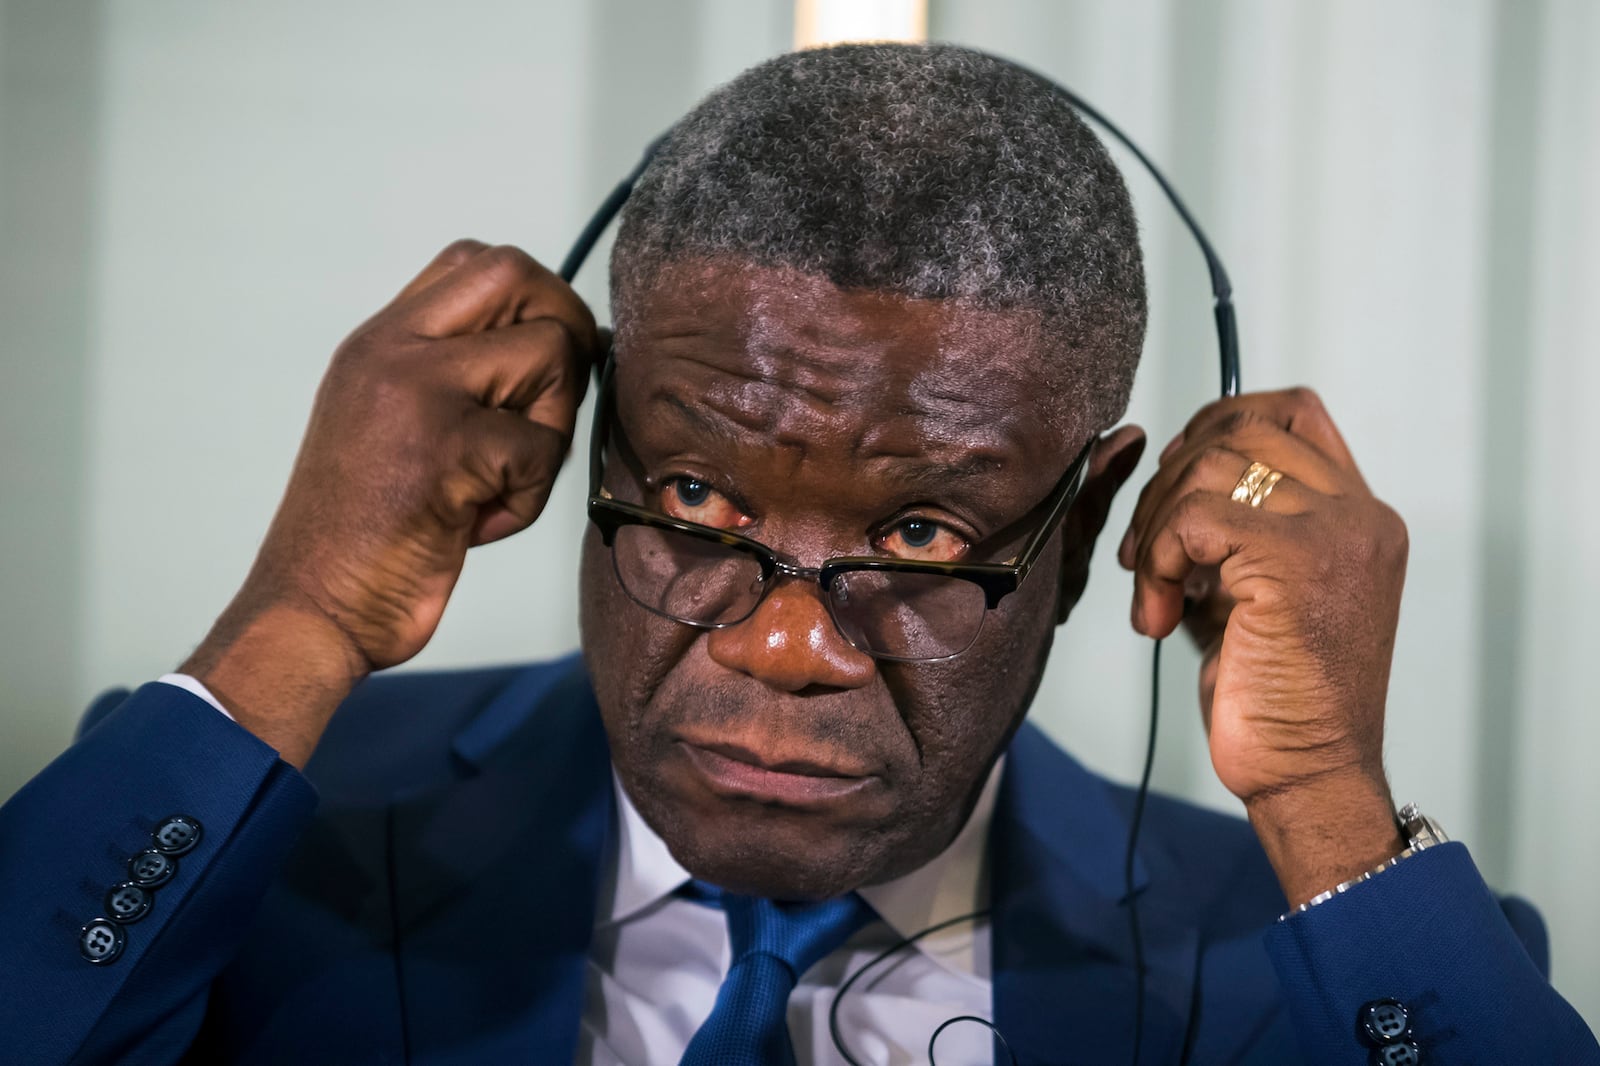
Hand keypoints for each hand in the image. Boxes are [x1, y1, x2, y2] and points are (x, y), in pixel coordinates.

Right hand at [183, 241, 598, 765]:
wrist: (314, 606)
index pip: (475, 260)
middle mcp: (393, 350)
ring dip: (550, 430)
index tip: (546, 358)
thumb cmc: (365, 534)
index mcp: (380, 341)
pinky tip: (477, 523)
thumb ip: (454, 374)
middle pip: (519, 275)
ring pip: (550, 357)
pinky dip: (527, 498)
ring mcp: (417, 392)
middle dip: (566, 332)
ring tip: (500, 483)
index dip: (534, 298)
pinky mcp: (446, 448)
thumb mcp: (395, 425)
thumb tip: (564, 341)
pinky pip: (541, 448)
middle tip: (553, 405)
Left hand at [1118, 388, 1409, 904]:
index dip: (1218, 425)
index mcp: (1358, 515)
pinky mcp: (1294, 564)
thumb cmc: (1272, 696)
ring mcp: (1334, 534)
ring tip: (1154, 596)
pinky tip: (1160, 618)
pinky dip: (1157, 561)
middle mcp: (1358, 515)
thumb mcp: (1248, 590)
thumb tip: (1167, 473)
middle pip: (1239, 428)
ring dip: (1154, 528)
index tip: (1174, 483)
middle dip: (1168, 481)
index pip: (1291, 411)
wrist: (1306, 774)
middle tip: (1144, 552)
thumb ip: (1228, 528)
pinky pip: (1193, 518)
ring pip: (1208, 466)